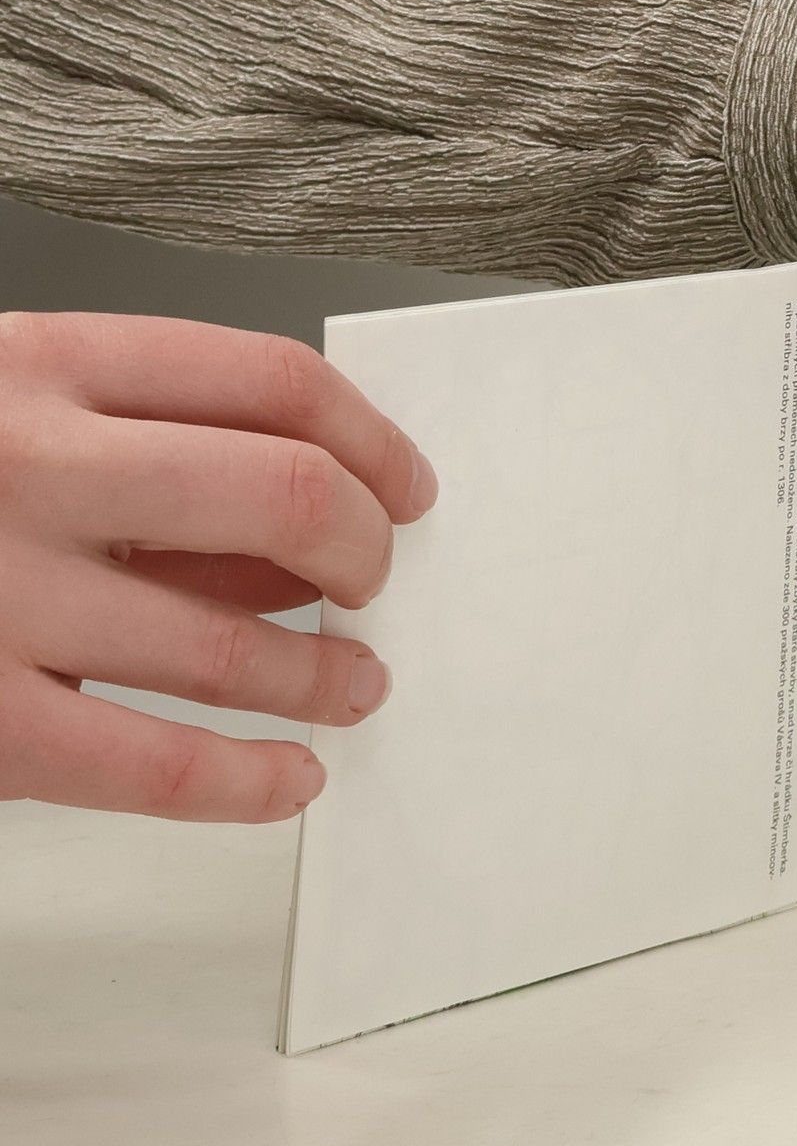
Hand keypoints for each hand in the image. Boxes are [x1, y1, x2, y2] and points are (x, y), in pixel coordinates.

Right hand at [0, 313, 435, 821]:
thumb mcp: (3, 413)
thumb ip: (140, 451)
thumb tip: (301, 529)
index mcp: (37, 364)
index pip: (270, 379)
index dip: (371, 436)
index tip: (407, 483)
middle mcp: (24, 467)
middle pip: (286, 495)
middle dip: (364, 550)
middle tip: (375, 583)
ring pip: (234, 645)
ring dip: (327, 673)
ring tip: (357, 684)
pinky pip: (154, 767)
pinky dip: (247, 780)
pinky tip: (289, 779)